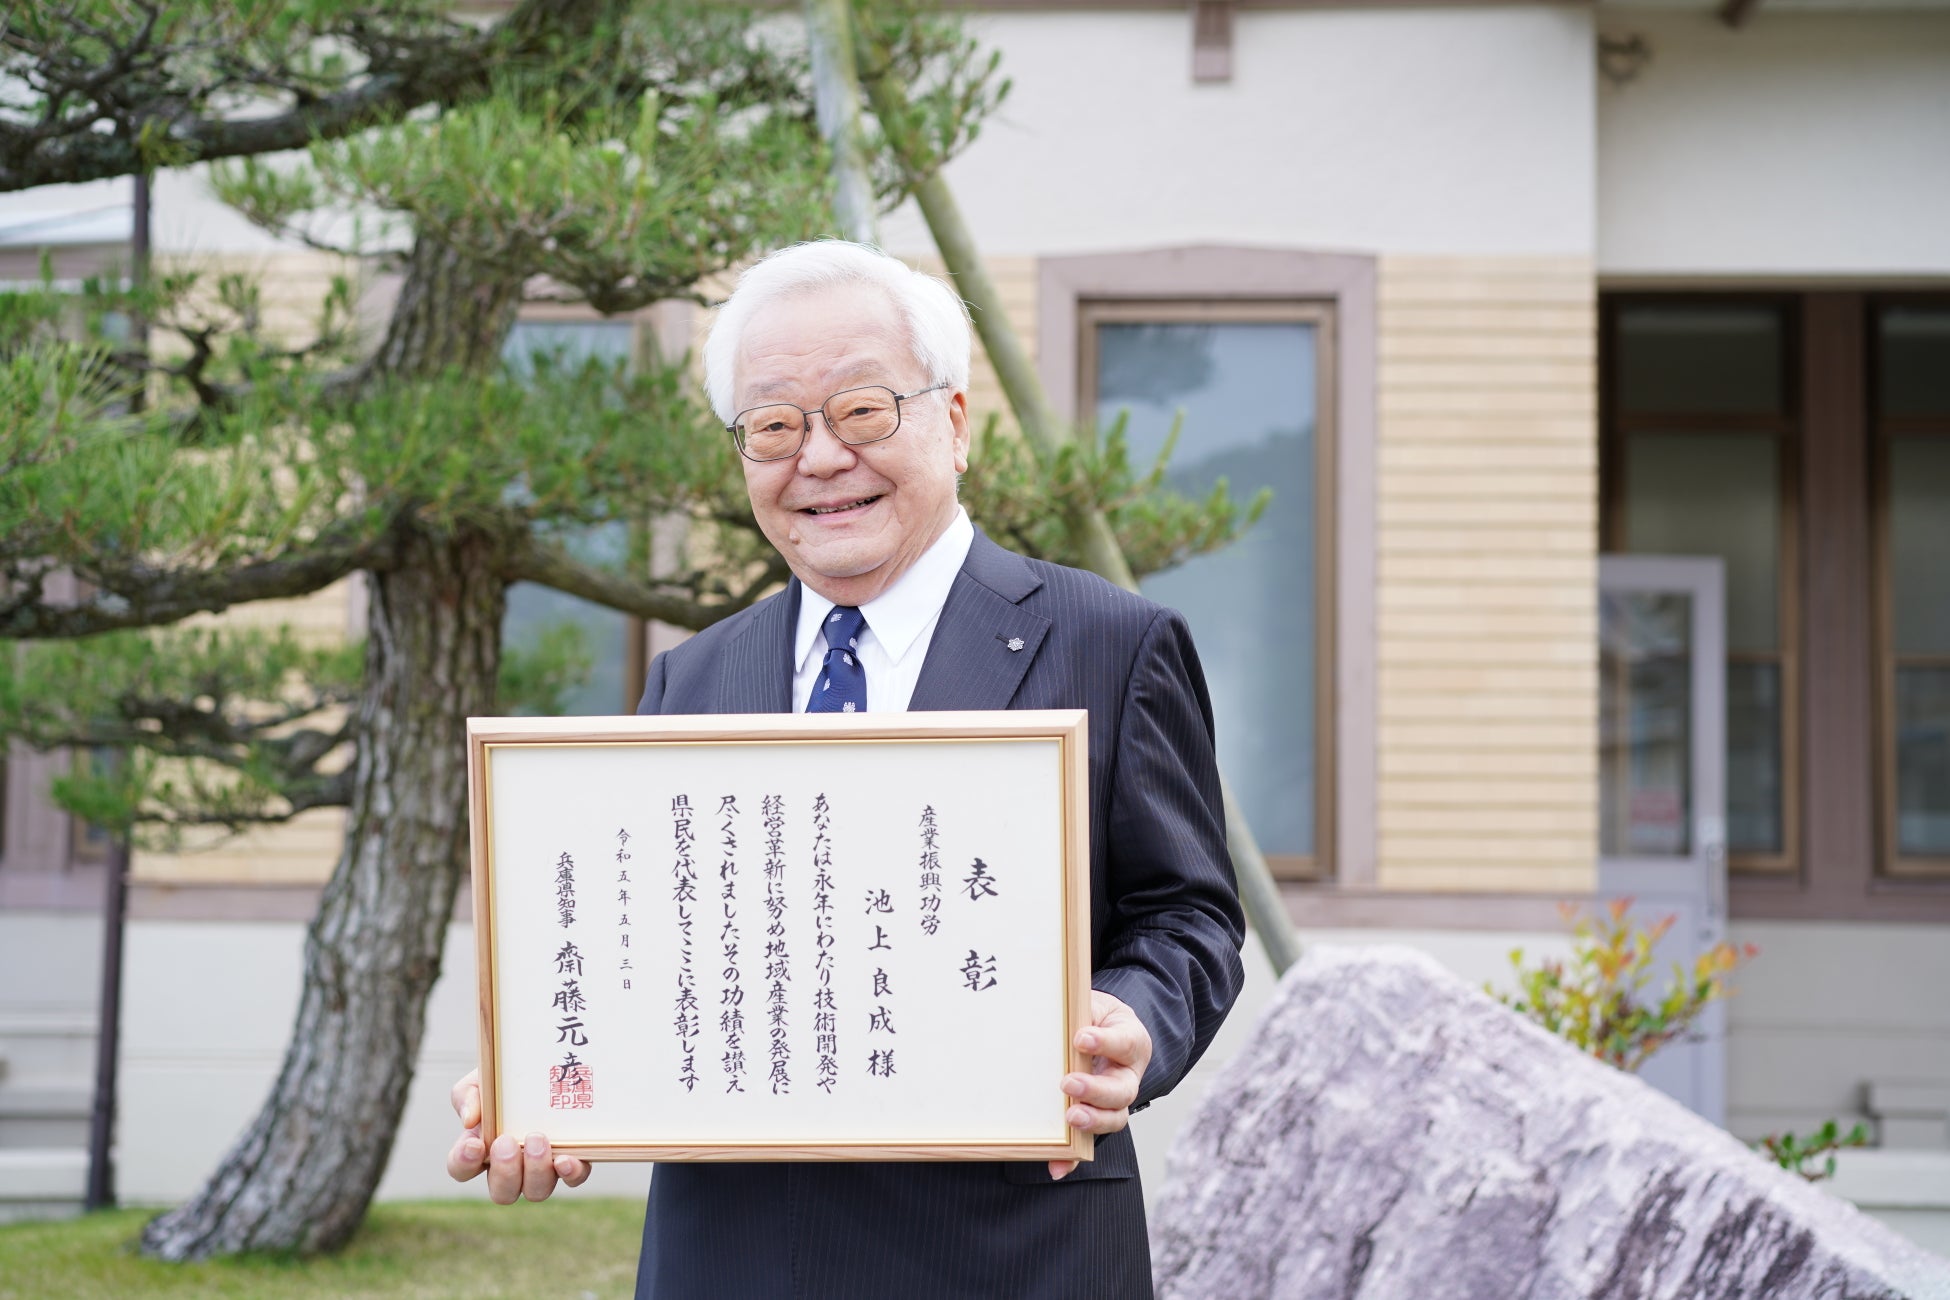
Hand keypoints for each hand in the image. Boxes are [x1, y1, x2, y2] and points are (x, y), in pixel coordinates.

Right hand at [446, 1067, 590, 1202]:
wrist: (548, 1062)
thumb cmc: (508, 1077)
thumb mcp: (483, 1078)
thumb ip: (467, 1095)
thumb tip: (469, 1120)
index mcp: (481, 1147)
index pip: (462, 1168)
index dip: (464, 1163)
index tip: (474, 1145)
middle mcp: (511, 1166)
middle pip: (502, 1192)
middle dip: (505, 1172)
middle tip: (507, 1143)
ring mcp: (542, 1167)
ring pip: (536, 1191)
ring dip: (535, 1171)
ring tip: (537, 1139)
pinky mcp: (572, 1160)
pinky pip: (573, 1178)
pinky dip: (570, 1173)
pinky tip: (566, 1159)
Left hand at [1048, 990, 1151, 1179]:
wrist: (1105, 1031)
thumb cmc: (1097, 1018)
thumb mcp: (1093, 1004)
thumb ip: (1081, 1010)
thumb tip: (1056, 1011)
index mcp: (1131, 1042)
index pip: (1124, 1043)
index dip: (1105, 1042)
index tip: (1081, 1038)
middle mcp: (1128, 1076)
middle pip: (1122, 1090)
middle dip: (1096, 1090)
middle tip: (1069, 1083)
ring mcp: (1114, 1101)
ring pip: (1113, 1118)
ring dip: (1092, 1122)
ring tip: (1070, 1118)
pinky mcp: (1095, 1118)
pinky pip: (1088, 1143)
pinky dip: (1073, 1158)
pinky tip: (1057, 1165)